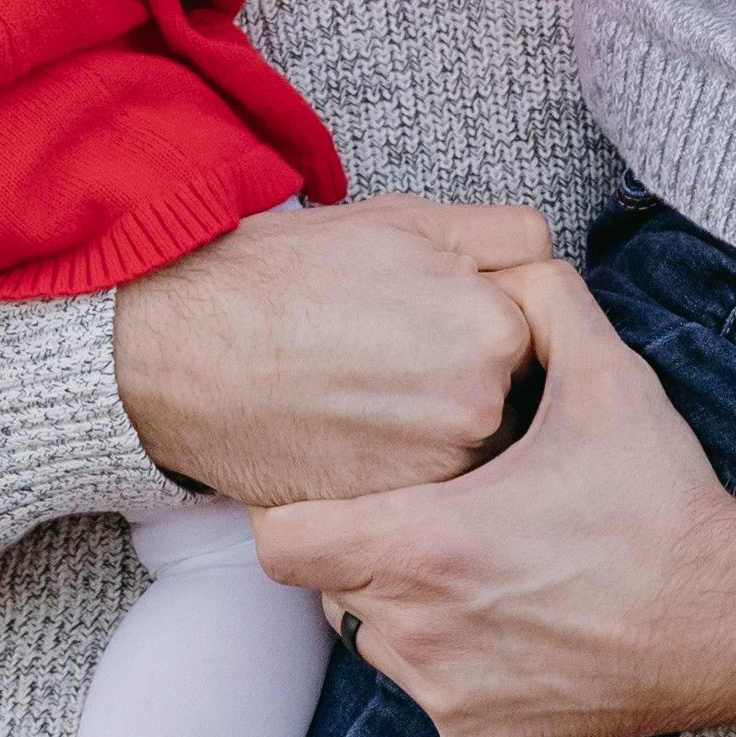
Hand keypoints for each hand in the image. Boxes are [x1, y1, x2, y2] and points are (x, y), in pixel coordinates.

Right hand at [112, 194, 552, 509]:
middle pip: (514, 404)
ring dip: (441, 436)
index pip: (541, 341)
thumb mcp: (409, 220)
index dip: (489, 328)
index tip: (438, 326)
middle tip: (399, 364)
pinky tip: (352, 437)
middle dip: (473, 386)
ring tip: (371, 399)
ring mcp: (435, 471)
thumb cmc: (289, 275)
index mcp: (499, 328)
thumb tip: (549, 264)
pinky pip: (424, 498)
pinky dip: (401, 475)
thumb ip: (503, 238)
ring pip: (473, 455)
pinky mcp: (389, 516)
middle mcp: (482, 408)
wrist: (186, 345)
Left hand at [260, 261, 735, 736]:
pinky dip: (450, 656)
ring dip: (403, 603)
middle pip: (326, 586)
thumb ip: (543, 302)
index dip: (300, 509)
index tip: (342, 489)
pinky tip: (513, 616)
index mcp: (429, 545)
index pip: (282, 542)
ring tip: (479, 563)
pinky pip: (426, 688)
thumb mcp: (611, 380)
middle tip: (432, 514)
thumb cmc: (668, 507)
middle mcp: (421, 631)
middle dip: (361, 546)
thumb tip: (504, 267)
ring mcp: (446, 691)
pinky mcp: (475, 734)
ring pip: (373, 639)